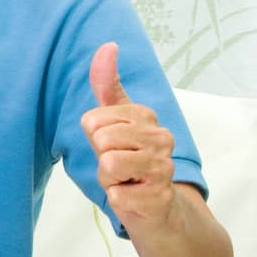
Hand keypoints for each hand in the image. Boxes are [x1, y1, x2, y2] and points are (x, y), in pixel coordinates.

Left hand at [80, 42, 178, 227]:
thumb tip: (108, 46)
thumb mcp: (114, 123)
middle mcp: (160, 137)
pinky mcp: (160, 197)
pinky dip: (118, 200)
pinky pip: (116, 194)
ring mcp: (164, 167)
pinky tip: (134, 198)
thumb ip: (107, 86)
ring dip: (109, 180)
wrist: (159, 211)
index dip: (95, 139)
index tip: (113, 146)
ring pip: (108, 164)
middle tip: (119, 168)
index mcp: (145, 116)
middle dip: (101, 160)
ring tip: (126, 181)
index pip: (93, 120)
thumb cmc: (130, 163)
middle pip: (101, 140)